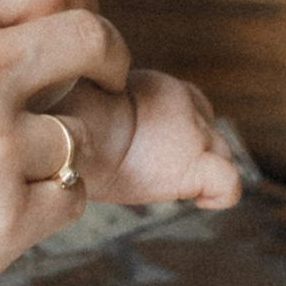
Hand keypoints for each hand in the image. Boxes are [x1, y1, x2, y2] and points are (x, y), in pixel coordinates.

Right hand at [59, 63, 242, 208]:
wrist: (66, 123)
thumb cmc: (59, 118)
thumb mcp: (86, 102)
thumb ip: (105, 107)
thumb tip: (77, 124)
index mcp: (155, 85)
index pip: (188, 102)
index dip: (179, 126)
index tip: (154, 143)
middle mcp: (180, 100)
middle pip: (206, 126)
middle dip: (188, 148)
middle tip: (153, 166)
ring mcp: (192, 131)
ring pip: (220, 152)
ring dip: (198, 167)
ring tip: (165, 182)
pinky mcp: (194, 163)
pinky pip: (227, 183)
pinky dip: (218, 195)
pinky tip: (199, 201)